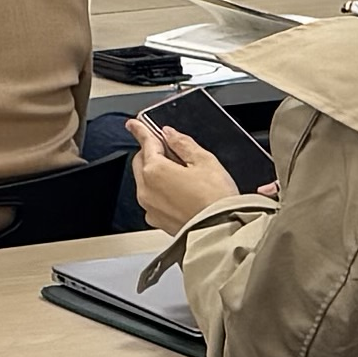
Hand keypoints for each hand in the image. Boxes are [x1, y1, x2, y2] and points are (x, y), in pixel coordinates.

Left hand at [127, 117, 245, 237]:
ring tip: (182, 174)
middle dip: (151, 152)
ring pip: (145, 181)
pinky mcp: (158, 222)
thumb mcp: (205, 161)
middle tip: (170, 149)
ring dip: (156, 173)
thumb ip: (183, 144)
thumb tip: (170, 134)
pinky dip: (160, 192)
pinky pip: (152, 199)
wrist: (222, 232)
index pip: (145, 143)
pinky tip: (180, 192)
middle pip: (141, 162)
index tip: (135, 124)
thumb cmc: (216, 200)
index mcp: (155, 171)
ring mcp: (150, 208)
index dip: (141, 130)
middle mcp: (146, 190)